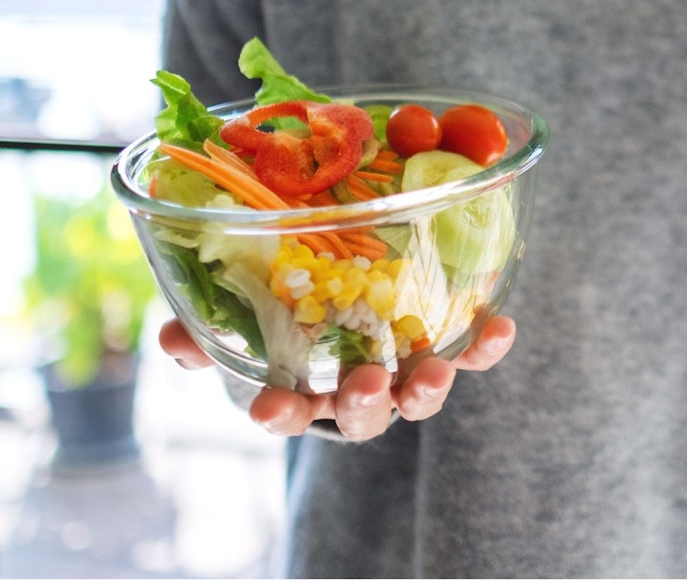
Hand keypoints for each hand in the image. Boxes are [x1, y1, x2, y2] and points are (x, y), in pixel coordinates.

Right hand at [157, 313, 516, 440]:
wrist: (361, 285)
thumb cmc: (293, 310)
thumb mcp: (245, 315)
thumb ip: (206, 328)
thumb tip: (171, 335)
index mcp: (306, 388)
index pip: (288, 413)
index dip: (278, 414)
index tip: (266, 406)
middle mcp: (359, 390)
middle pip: (362, 416)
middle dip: (363, 404)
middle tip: (366, 383)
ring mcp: (406, 374)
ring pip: (417, 397)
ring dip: (426, 389)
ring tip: (436, 372)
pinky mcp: (448, 349)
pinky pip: (470, 354)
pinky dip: (485, 346)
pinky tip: (500, 327)